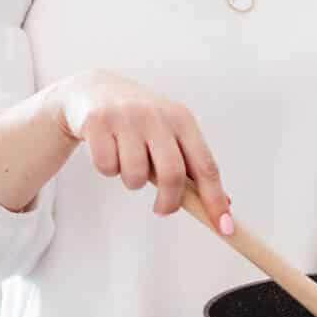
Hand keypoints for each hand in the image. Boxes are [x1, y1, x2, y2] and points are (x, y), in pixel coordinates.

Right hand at [51, 69, 232, 230]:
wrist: (93, 88)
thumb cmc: (138, 119)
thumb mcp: (169, 131)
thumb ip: (191, 164)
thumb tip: (221, 203)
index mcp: (182, 119)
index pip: (206, 165)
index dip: (215, 199)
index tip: (224, 227)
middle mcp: (157, 115)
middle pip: (172, 175)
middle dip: (169, 202)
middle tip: (162, 209)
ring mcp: (127, 118)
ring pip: (135, 176)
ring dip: (132, 181)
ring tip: (127, 162)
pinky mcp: (98, 123)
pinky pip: (107, 168)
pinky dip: (108, 168)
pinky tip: (108, 149)